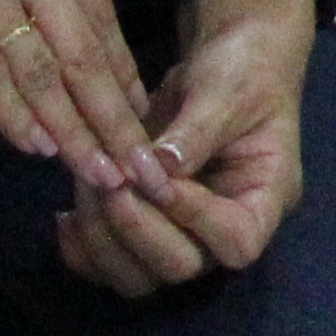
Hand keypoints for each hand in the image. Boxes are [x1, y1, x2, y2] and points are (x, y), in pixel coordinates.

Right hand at [0, 0, 163, 200]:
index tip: (143, 107)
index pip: (99, 11)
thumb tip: (34, 0)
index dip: (121, 64)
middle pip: (86, 49)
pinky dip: (12, 112)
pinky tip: (36, 144)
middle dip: (116, 111)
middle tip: (143, 162)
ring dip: (73, 127)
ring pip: (42, 69)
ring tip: (99, 170)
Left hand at [60, 0, 313, 293]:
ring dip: (103, 236)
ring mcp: (187, 235)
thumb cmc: (243, 68)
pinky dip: (83, 248)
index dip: (196, 220)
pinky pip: (111, 262)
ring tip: (85, 184)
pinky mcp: (150, 229)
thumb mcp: (228, 90)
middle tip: (111, 181)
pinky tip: (66, 215)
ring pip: (139, 275)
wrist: (225, 60)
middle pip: (181, 267)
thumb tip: (157, 170)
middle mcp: (228, 228)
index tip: (162, 177)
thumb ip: (196, 131)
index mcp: (269, 196)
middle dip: (137, 228)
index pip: (238, 241)